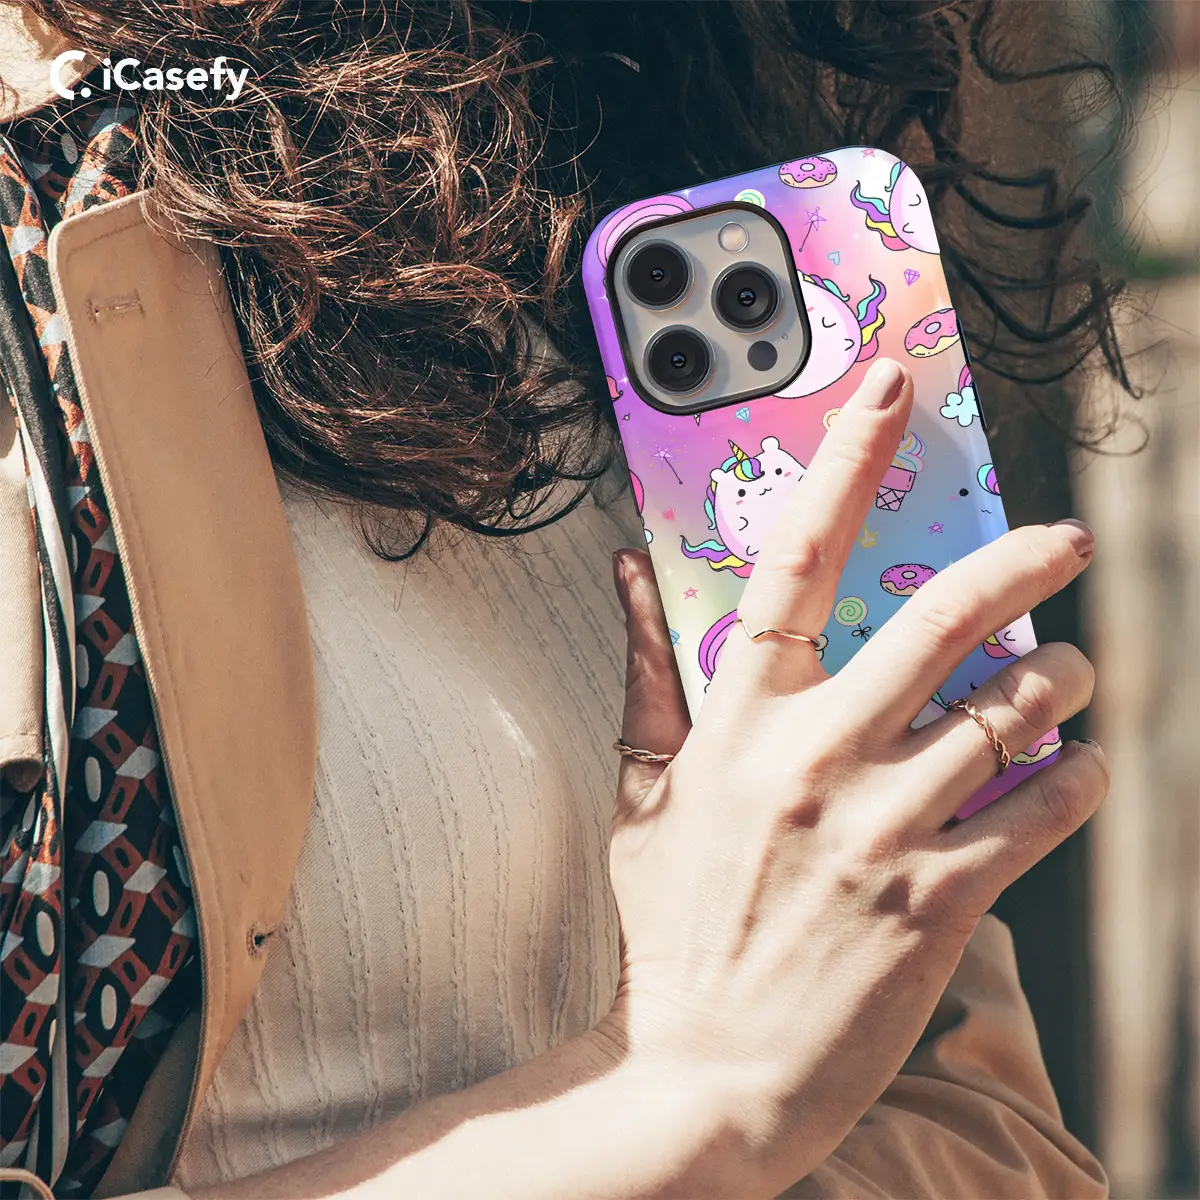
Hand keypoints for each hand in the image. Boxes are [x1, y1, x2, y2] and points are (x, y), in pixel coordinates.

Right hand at [605, 358, 1106, 1195]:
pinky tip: (1074, 767)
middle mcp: (815, 758)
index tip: (889, 387)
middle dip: (1022, 563)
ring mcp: (882, 827)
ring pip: (1011, 711)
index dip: (844, 460)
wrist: (705, 1072)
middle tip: (1064, 541)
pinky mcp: (940, 899)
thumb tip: (628, 571)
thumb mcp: (643, 793)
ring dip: (1062, 681)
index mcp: (738, 721)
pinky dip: (1075, 776)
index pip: (794, 558)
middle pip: (942, 619)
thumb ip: (647, 674)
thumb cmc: (673, 926)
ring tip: (1072, 676)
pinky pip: (1040, 809)